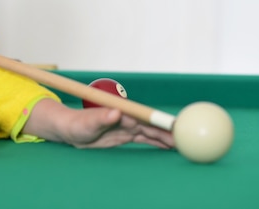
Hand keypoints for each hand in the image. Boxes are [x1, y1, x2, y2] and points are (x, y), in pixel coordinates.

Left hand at [22, 98, 173, 148]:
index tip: (174, 123)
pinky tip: (169, 147)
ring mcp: (128, 126)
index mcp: (121, 111)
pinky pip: (146, 138)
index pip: (144, 114)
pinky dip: (158, 142)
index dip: (159, 118)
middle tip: (187, 137)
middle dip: (169, 129)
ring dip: (167, 137)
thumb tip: (116, 112)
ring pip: (152, 132)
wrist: (71, 129)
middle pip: (152, 123)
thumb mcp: (87, 123)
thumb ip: (101, 117)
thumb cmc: (77, 124)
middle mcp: (127, 117)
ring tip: (184, 144)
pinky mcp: (126, 134)